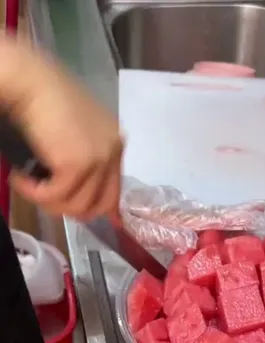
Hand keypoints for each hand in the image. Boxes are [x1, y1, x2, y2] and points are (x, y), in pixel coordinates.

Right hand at [0, 35, 122, 219]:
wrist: (28, 79)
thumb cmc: (42, 94)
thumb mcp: (74, 130)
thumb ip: (82, 155)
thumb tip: (75, 188)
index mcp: (115, 141)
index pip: (114, 191)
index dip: (94, 207)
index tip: (72, 210)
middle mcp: (113, 151)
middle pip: (100, 205)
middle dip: (71, 210)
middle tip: (46, 200)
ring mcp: (98, 159)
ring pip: (77, 205)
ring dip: (49, 202)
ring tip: (28, 185)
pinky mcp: (77, 164)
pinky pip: (55, 196)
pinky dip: (35, 194)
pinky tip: (21, 180)